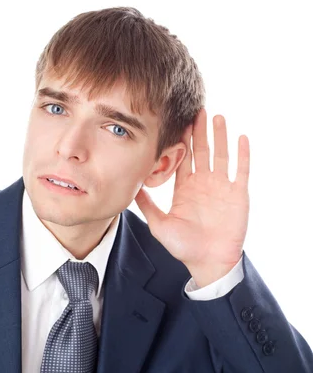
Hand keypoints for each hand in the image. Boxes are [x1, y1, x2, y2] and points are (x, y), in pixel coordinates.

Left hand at [134, 108, 249, 285]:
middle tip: (197, 109)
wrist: (208, 262)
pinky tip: (241, 137)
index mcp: (186, 188)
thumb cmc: (184, 247)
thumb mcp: (159, 224)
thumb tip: (130, 185)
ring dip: (220, 136)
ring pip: (221, 155)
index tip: (177, 121)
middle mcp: (204, 183)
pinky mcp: (238, 194)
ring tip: (217, 116)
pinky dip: (242, 154)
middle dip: (200, 130)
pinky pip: (242, 170)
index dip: (181, 140)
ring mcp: (222, 187)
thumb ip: (147, 204)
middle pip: (202, 151)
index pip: (184, 158)